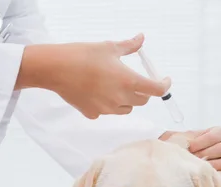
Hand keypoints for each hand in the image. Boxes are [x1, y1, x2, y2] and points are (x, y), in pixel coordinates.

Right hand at [16, 34, 170, 119]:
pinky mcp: (93, 114)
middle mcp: (120, 98)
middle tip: (136, 79)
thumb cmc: (82, 55)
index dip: (165, 85)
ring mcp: (106, 109)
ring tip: (114, 86)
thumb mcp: (109, 47)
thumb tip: (141, 39)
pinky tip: (97, 92)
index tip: (164, 80)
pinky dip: (107, 104)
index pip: (157, 90)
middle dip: (143, 91)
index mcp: (128, 81)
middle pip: (142, 101)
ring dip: (127, 99)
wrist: (55, 69)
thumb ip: (129, 46)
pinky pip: (107, 112)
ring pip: (126, 108)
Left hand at [160, 127, 220, 181]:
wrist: (184, 160)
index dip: (203, 141)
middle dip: (207, 154)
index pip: (217, 134)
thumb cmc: (185, 147)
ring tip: (203, 168)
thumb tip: (179, 139)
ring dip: (216, 165)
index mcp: (220, 133)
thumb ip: (184, 136)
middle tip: (194, 158)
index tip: (190, 147)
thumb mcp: (183, 138)